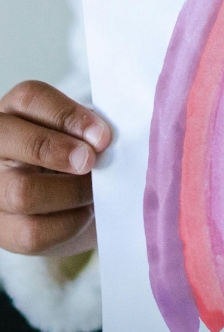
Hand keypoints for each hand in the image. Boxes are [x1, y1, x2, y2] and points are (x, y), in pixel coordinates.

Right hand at [0, 81, 111, 256]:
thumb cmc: (83, 155)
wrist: (75, 203)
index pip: (30, 98)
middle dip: (59, 151)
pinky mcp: (3, 231)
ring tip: (96, 190)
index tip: (103, 136)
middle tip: (92, 162)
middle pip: (14, 142)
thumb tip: (106, 139)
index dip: (68, 115)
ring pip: (22, 192)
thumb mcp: (84, 132)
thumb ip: (92, 129)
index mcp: (16, 112)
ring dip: (71, 192)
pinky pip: (33, 232)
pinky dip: (70, 223)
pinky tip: (86, 212)